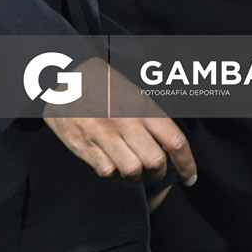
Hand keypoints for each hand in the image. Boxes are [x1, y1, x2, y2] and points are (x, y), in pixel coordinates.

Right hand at [43, 58, 196, 186]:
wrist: (61, 73)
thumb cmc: (99, 82)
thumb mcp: (130, 90)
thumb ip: (149, 115)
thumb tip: (168, 145)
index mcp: (140, 105)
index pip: (174, 140)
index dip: (187, 164)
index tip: (190, 177)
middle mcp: (124, 120)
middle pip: (155, 162)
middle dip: (159, 174)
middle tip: (155, 174)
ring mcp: (102, 133)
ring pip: (132, 171)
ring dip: (136, 178)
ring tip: (132, 171)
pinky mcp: (83, 144)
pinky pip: (106, 172)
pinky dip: (113, 175)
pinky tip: (112, 166)